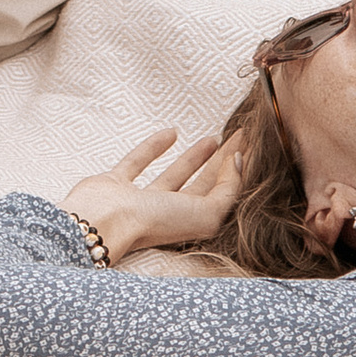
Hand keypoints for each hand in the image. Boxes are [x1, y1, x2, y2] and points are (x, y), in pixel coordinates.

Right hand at [64, 125, 243, 264]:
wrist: (103, 220)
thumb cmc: (155, 222)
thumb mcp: (206, 212)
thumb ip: (228, 188)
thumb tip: (237, 161)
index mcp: (190, 223)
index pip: (222, 194)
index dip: (238, 170)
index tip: (252, 146)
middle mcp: (167, 214)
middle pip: (203, 185)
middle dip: (222, 163)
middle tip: (239, 137)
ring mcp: (140, 200)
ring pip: (174, 175)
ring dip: (194, 158)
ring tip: (214, 138)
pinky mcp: (116, 184)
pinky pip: (138, 162)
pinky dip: (154, 147)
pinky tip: (170, 132)